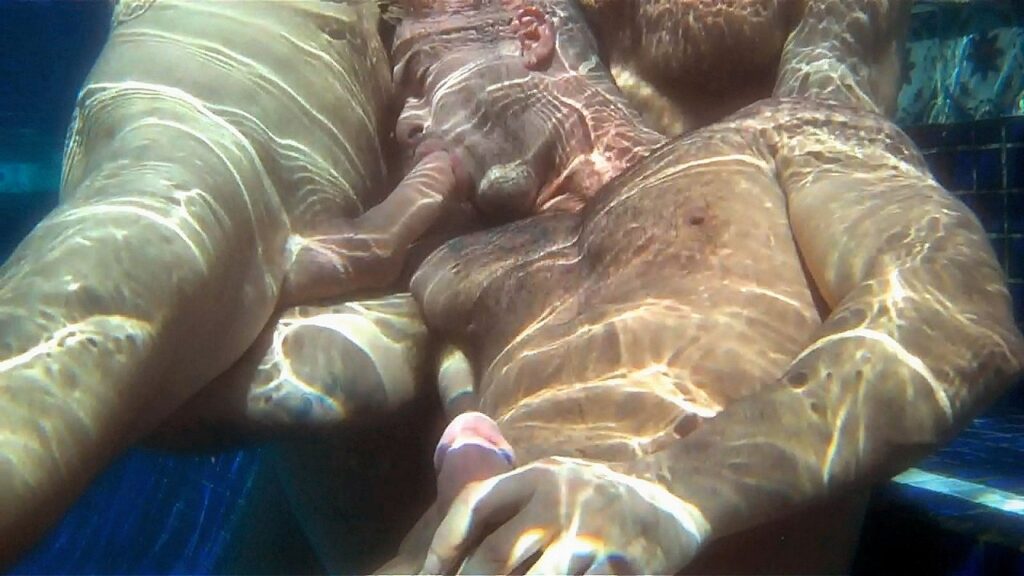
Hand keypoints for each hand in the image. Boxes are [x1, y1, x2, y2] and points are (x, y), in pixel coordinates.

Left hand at [421, 456, 708, 574]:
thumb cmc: (601, 495)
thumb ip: (514, 502)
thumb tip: (460, 550)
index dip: (445, 543)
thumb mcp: (556, 479)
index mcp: (538, 477)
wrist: (677, 493)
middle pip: (495, 554)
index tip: (429, 573)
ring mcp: (591, 535)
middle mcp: (559, 501)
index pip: (475, 505)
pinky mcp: (622, 564)